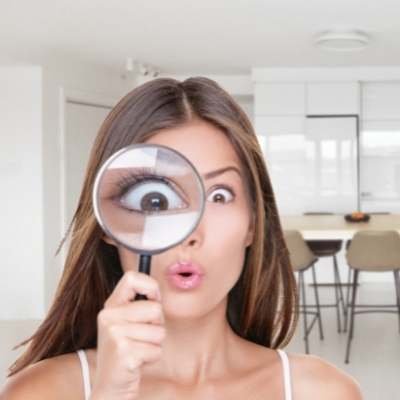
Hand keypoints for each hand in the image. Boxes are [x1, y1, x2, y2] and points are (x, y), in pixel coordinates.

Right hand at [90, 271, 164, 399]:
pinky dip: (152, 358)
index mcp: (110, 306)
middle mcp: (109, 317)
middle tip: (142, 337)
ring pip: (159, 331)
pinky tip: (137, 362)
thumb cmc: (124, 352)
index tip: (154, 299)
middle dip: (157, 325)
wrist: (110, 386)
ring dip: (154, 344)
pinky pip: (156, 349)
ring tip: (138, 350)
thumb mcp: (126, 323)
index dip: (150, 286)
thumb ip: (138, 305)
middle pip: (155, 308)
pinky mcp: (124, 352)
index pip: (132, 277)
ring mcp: (114, 334)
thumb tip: (156, 291)